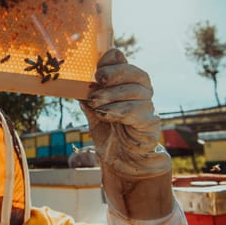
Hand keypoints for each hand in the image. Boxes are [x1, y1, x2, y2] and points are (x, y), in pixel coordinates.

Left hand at [79, 48, 172, 218]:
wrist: (122, 162)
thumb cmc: (109, 134)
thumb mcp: (93, 114)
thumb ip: (88, 99)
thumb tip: (75, 85)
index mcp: (128, 87)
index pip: (126, 65)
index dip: (114, 62)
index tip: (98, 67)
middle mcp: (142, 95)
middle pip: (139, 74)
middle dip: (117, 73)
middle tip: (98, 79)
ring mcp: (148, 109)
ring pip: (138, 92)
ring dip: (113, 95)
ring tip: (95, 103)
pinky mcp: (150, 126)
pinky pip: (139, 112)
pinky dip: (119, 111)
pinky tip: (105, 114)